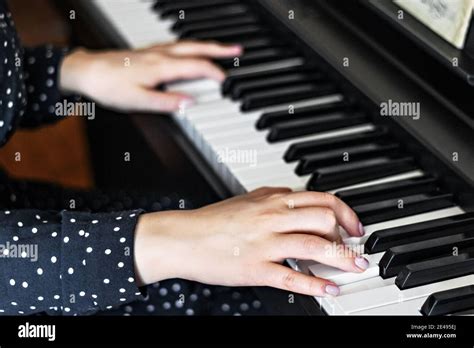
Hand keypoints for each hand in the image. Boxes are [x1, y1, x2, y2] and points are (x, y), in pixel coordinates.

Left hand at [59, 41, 241, 112]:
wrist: (86, 70)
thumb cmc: (109, 86)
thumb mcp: (138, 101)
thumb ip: (166, 102)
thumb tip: (190, 103)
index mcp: (162, 66)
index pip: (197, 66)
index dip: (215, 73)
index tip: (227, 82)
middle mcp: (161, 54)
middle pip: (197, 48)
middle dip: (220, 49)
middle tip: (238, 49)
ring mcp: (155, 50)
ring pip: (188, 44)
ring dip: (208, 45)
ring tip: (222, 48)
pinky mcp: (148, 51)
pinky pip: (177, 44)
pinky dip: (192, 45)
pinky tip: (191, 49)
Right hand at [134, 188, 367, 296]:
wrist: (183, 238)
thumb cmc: (213, 220)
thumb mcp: (247, 199)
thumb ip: (275, 197)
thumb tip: (299, 199)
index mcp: (272, 200)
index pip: (322, 199)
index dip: (346, 213)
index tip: (354, 226)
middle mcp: (272, 218)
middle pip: (325, 219)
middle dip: (347, 236)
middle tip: (354, 248)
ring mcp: (265, 244)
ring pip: (315, 246)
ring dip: (343, 259)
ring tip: (355, 268)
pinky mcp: (255, 269)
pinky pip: (292, 278)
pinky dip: (316, 285)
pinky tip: (329, 290)